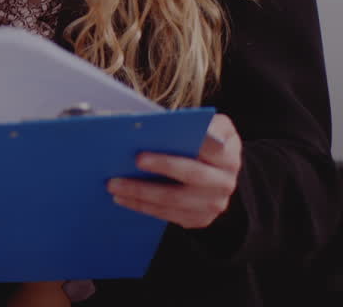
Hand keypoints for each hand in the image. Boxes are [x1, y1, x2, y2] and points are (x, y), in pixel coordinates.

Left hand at [107, 113, 241, 228]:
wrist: (219, 172)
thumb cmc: (208, 142)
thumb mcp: (213, 126)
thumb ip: (202, 122)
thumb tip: (177, 124)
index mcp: (228, 156)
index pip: (205, 151)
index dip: (175, 153)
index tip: (143, 155)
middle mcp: (225, 183)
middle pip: (189, 176)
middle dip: (157, 169)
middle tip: (125, 169)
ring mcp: (214, 204)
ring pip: (173, 201)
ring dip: (140, 194)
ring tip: (114, 186)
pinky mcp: (200, 218)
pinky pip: (168, 215)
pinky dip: (143, 207)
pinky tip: (124, 198)